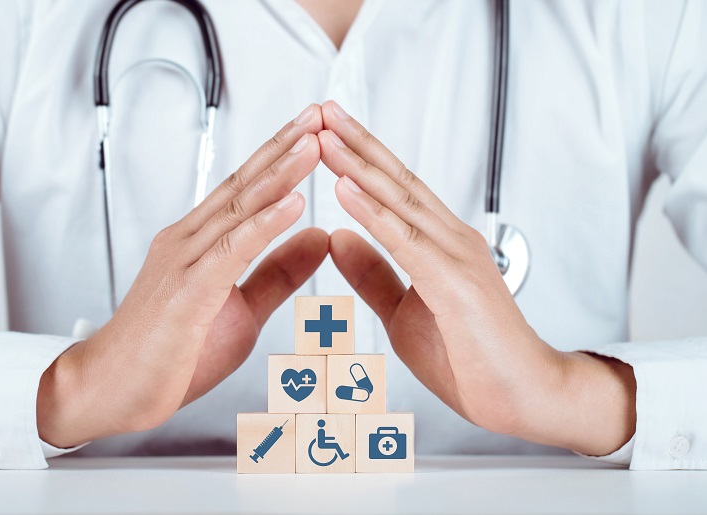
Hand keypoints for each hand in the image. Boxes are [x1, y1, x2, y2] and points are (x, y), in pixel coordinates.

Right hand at [38, 105, 326, 447]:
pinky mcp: (185, 291)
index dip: (280, 157)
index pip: (245, 190)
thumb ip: (279, 274)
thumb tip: (316, 238)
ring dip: (279, 174)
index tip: (313, 131)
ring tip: (312, 144)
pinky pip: (229, 250)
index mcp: (200, 244)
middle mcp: (189, 242)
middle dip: (283, 148)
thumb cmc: (168, 354)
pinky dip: (262, 224)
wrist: (108, 390)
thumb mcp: (242, 310)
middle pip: (243, 185)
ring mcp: (183, 262)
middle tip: (317, 116)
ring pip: (238, 209)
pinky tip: (290, 202)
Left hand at [319, 100, 635, 455]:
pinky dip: (374, 213)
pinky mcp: (457, 283)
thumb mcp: (403, 311)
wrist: (522, 396)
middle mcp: (451, 240)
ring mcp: (458, 257)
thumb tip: (339, 237)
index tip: (329, 132)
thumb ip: (373, 274)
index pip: (396, 190)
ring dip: (359, 166)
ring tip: (326, 136)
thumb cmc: (472, 357)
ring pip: (401, 202)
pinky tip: (347, 188)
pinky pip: (407, 242)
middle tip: (325, 111)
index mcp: (440, 245)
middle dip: (358, 144)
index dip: (362, 158)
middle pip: (398, 182)